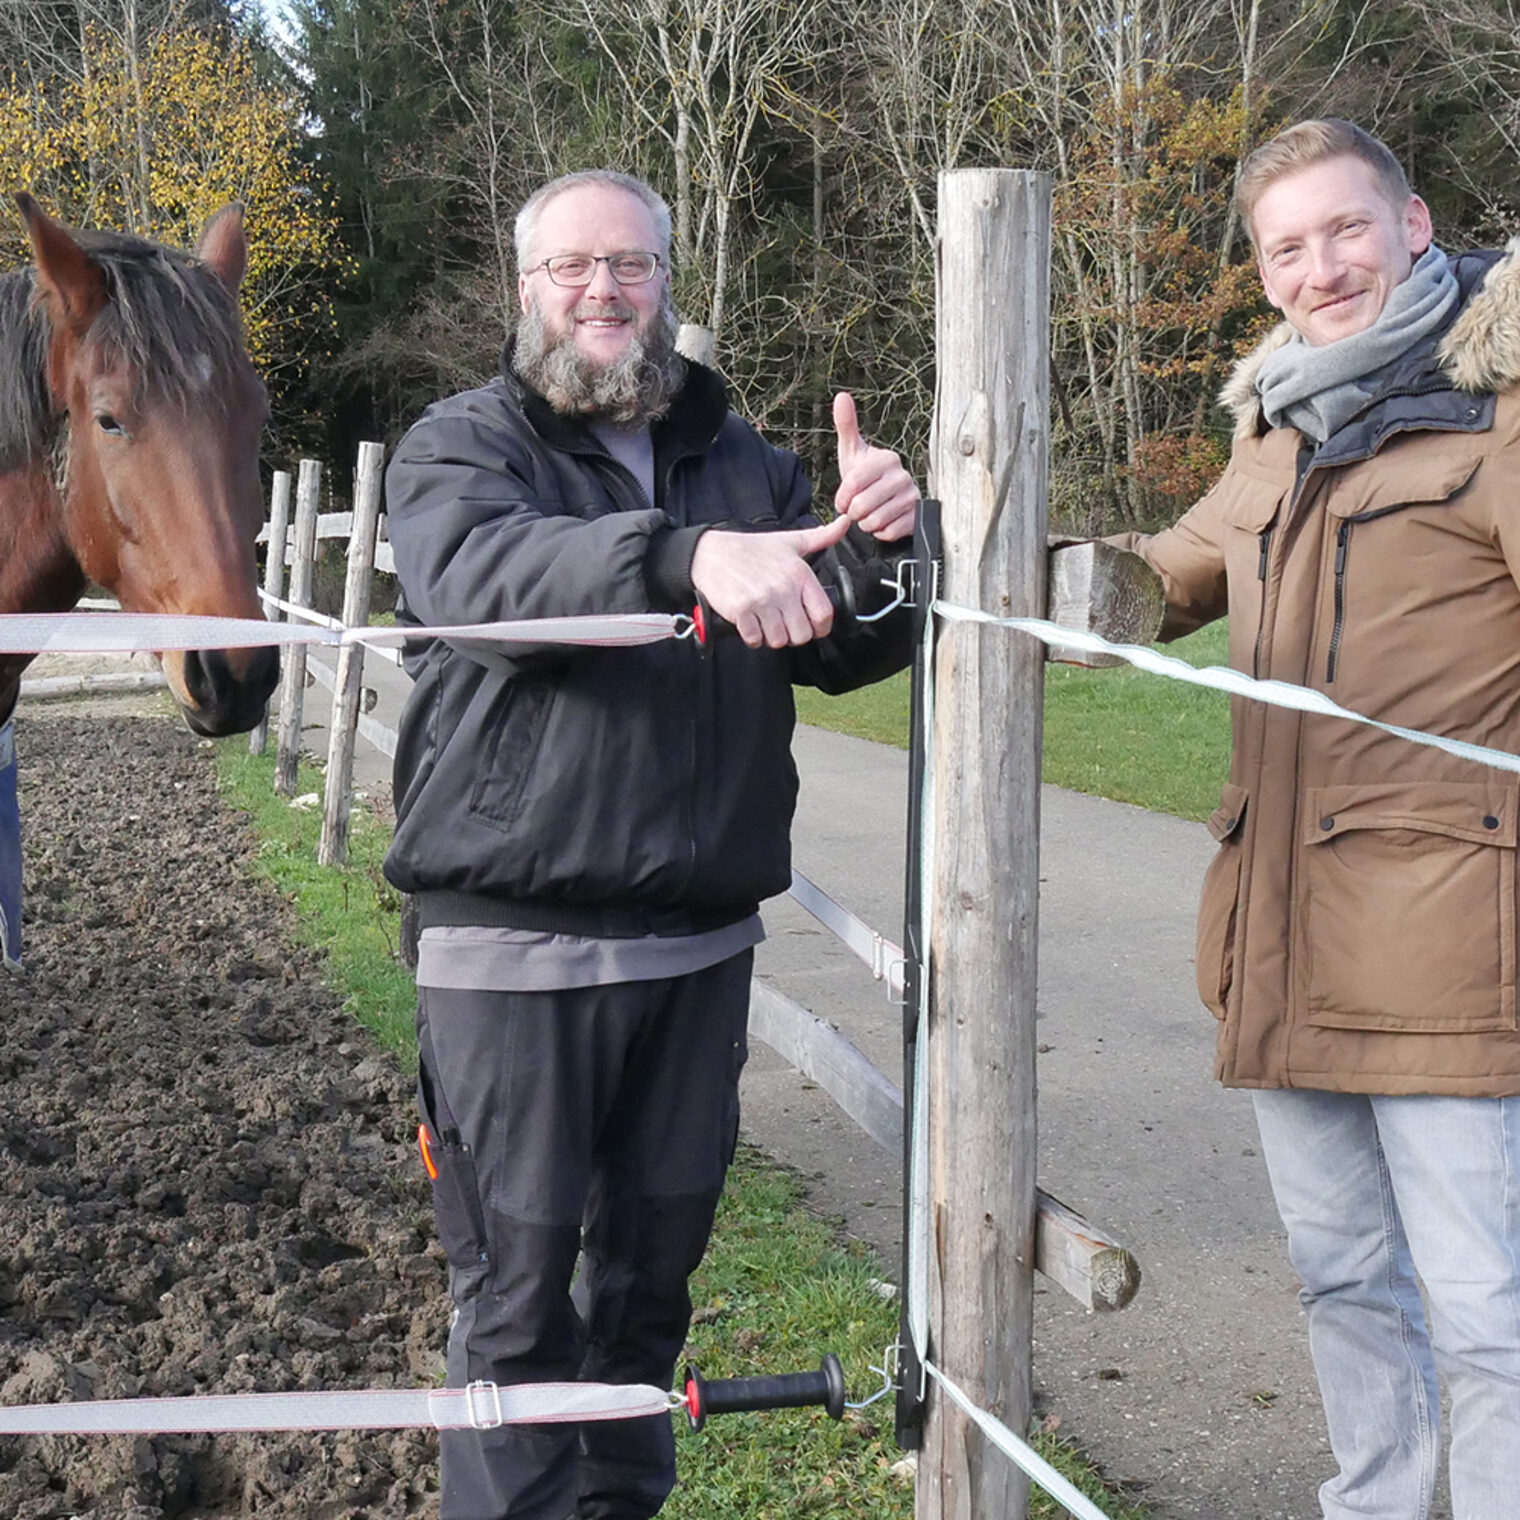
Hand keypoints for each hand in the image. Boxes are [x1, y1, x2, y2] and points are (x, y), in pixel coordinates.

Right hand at [690, 516, 850, 648]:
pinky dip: (752, 637)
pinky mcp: (741, 611)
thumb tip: (845, 523)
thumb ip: (821, 538)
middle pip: (801, 635)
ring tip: (765, 622)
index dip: (820, 627)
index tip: (810, 626)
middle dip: (792, 634)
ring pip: (778, 640)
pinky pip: (755, 640)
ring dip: (771, 637)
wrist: (710, 554)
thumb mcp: (790, 541)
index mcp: (799, 574)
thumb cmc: (751, 550)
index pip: (823, 615)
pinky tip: (749, 623)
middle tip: (782, 625)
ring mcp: (762, 600)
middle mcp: (783, 588)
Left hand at [832, 392, 918, 541]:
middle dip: (854, 512)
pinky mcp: (917, 517)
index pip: (852, 483)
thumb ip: (847, 425)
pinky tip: (884, 521)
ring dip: (866, 523)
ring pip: (874, 521)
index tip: (842, 500)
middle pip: (861, 506)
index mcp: (887, 459)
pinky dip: (881, 532)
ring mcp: (912, 497)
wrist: (887, 500)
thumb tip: (842, 396)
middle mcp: (903, 476)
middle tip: (858, 507)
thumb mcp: (853, 452)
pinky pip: (889, 533)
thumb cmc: (866, 476)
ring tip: (871, 513)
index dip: (842, 497)